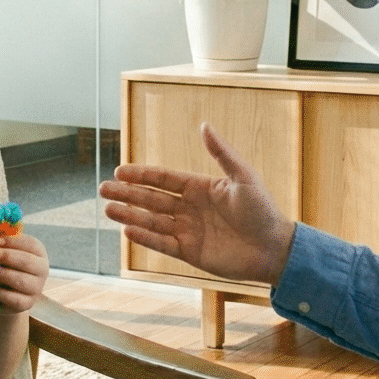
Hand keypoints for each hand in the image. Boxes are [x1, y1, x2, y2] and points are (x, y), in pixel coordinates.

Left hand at [0, 232, 48, 313]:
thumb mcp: (7, 250)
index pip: (30, 243)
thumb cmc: (7, 265)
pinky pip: (12, 298)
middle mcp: (43, 269)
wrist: (9, 292)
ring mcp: (37, 288)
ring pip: (19, 280)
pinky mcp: (27, 304)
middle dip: (4, 256)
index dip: (14, 241)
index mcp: (39, 252)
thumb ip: (2, 241)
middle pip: (25, 261)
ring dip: (0, 275)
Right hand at [99, 123, 295, 285]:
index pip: (163, 178)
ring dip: (130, 215)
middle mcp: (189, 208)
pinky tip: (128, 230)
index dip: (141, 175)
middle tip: (103, 189)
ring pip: (152, 221)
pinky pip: (163, 244)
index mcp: (199, 187)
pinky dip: (145, 237)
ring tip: (108, 209)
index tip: (119, 171)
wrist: (275, 247)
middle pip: (151, 199)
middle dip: (127, 194)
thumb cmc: (262, 209)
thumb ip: (221, 152)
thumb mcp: (243, 175)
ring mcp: (188, 231)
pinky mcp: (190, 253)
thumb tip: (204, 125)